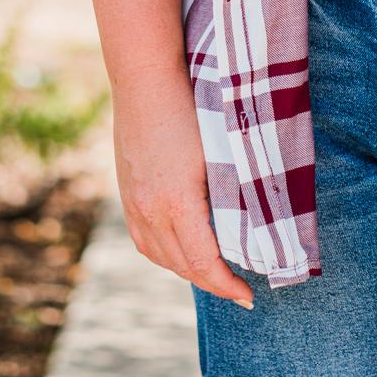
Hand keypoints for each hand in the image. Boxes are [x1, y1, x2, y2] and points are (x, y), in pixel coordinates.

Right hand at [111, 83, 256, 310]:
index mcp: (177, 202)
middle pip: (182, 266)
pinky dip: (164, 254)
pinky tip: (179, 250)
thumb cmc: (192, 106)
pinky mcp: (125, 193)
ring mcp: (133, 203)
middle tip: (238, 290)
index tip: (249, 297)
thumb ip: (230, 192)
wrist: (145, 79)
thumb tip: (251, 225)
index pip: (204, 263)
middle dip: (212, 283)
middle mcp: (150, 209)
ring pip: (159, 257)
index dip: (228, 286)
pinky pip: (143, 240)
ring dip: (187, 271)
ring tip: (212, 273)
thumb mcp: (219, 152)